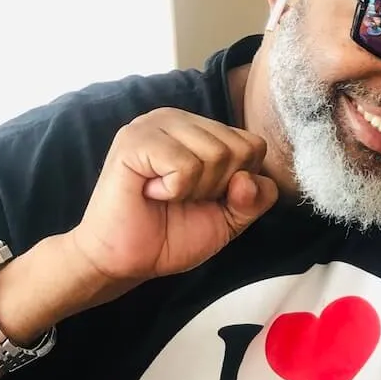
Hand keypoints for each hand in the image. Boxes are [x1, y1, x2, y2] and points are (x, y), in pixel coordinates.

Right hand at [65, 108, 277, 284]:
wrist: (125, 261)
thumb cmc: (172, 234)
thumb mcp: (230, 219)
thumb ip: (255, 198)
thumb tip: (249, 179)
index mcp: (201, 129)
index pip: (254, 145)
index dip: (238, 183)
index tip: (204, 196)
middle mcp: (178, 118)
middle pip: (239, 150)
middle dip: (217, 187)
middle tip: (181, 197)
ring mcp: (154, 124)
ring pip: (216, 155)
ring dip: (195, 190)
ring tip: (166, 194)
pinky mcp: (134, 141)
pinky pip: (185, 166)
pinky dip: (174, 190)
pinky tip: (151, 191)